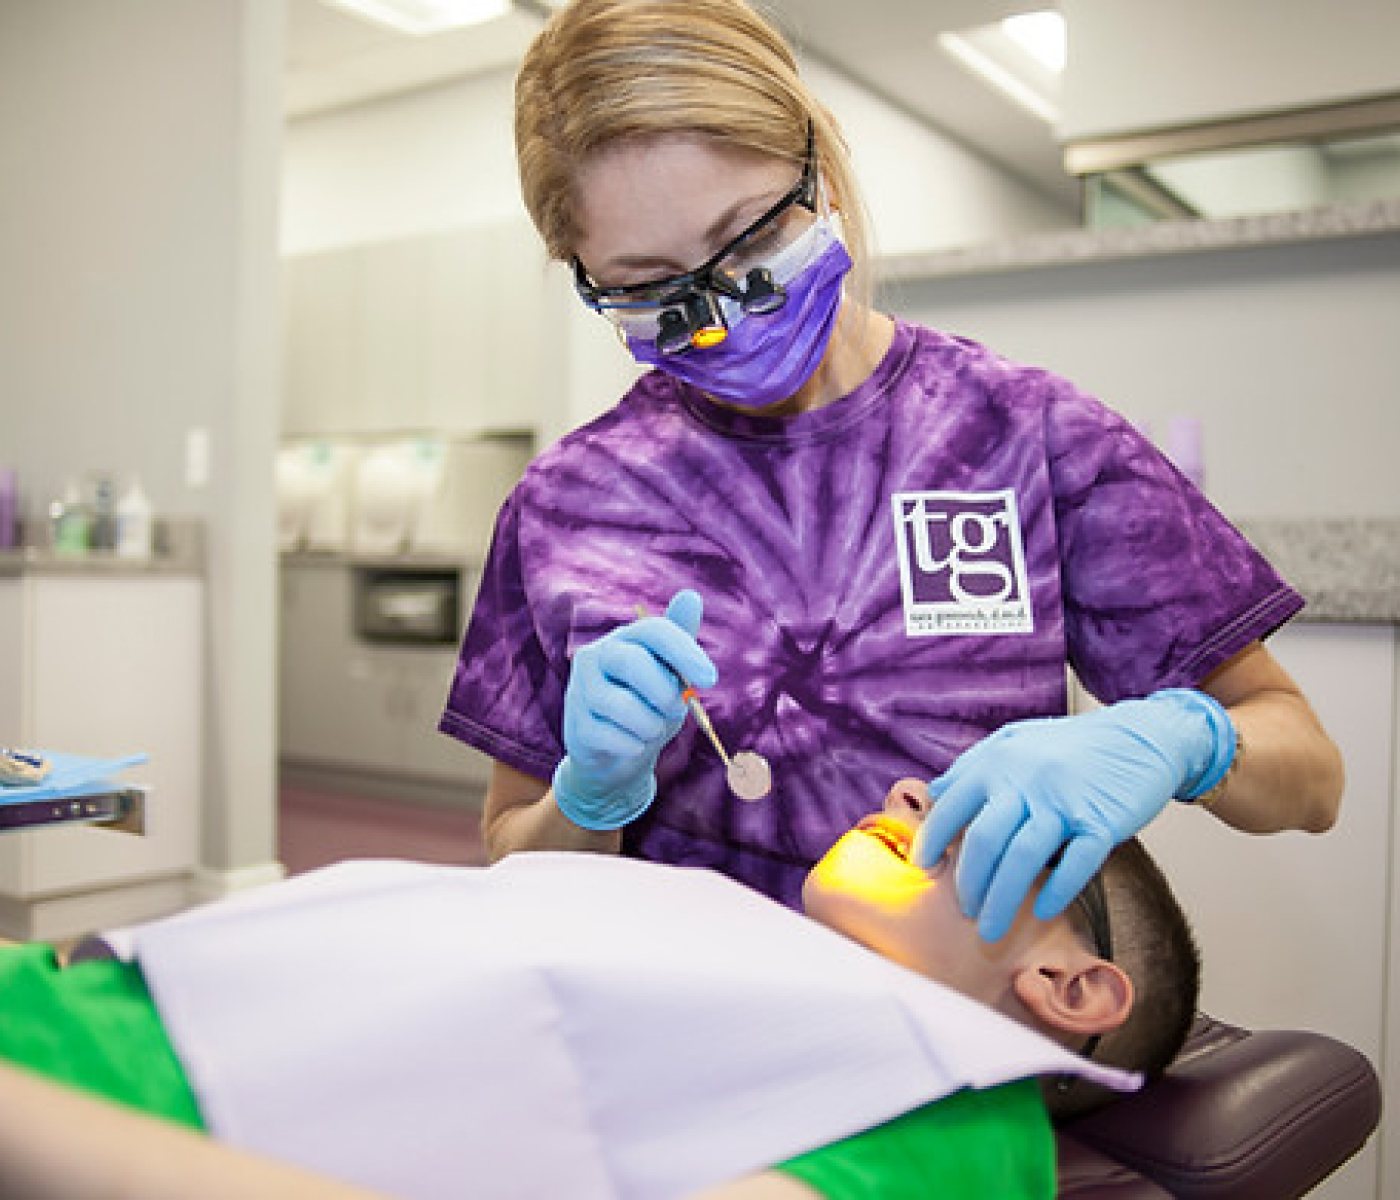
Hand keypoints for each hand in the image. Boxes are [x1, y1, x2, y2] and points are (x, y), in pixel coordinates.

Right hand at [552, 589, 716, 830]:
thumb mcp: (671, 676)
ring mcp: (580, 689)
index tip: (711, 680)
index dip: (684, 652)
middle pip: (633, 662)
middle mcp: (597, 655)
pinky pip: (611, 736)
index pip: (654, 631)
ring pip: (623, 706)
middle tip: (678, 711)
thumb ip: (680, 643)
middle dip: (664, 692)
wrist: (620, 752)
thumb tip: (691, 596)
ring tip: (652, 729)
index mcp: (626, 638)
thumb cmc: (651, 705)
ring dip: (650, 726)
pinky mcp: (575, 724)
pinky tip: (632, 745)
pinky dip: (633, 746)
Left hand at [910, 688, 1234, 940]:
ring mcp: (1065, 801)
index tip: (923, 868)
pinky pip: (1076, 864)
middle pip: (984, 841)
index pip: (951, 807)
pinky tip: (1042, 911)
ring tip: (990, 930)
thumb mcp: (1014, 741)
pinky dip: (1056, 891)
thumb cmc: (1072, 745)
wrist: (1140, 736)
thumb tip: (934, 793)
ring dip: (1002, 900)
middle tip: (964, 911)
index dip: (932, 840)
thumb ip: (972, 766)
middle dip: (968, 884)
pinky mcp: (1102, 820)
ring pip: (1022, 858)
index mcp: (998, 761)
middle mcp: (1026, 780)